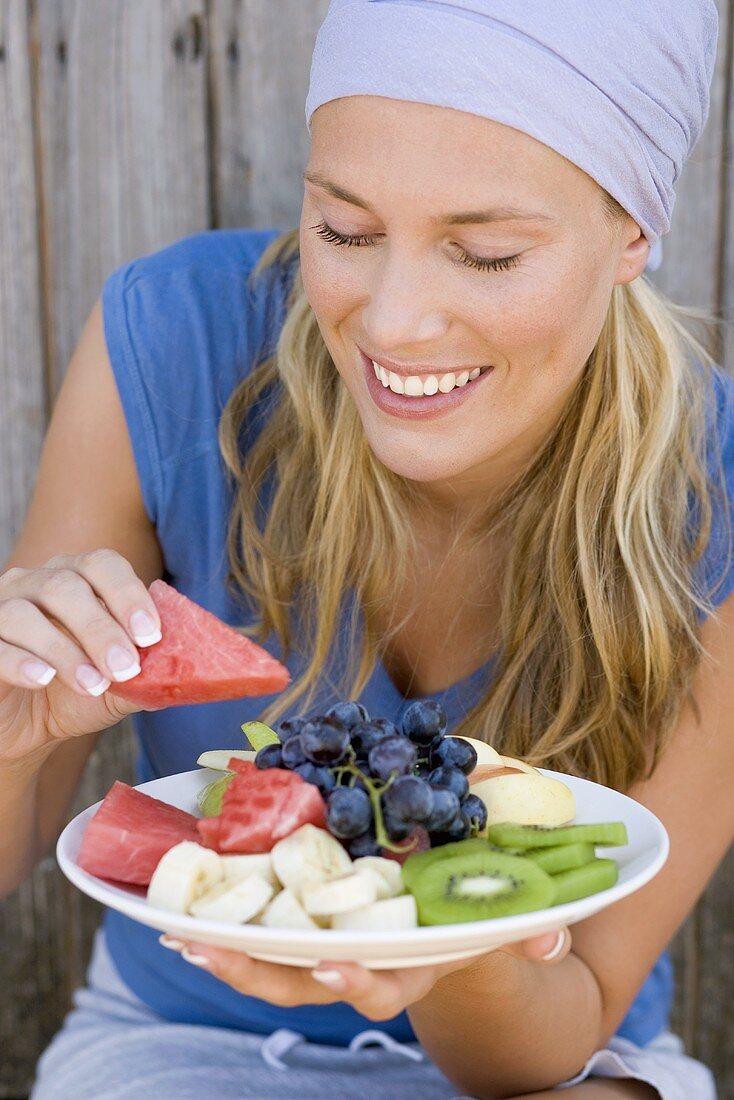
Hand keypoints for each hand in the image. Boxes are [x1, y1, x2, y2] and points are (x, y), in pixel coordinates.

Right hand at [0, 550, 161, 763]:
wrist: (27, 730)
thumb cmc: (75, 695)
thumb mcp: (119, 686)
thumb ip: (151, 675)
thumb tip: (196, 674)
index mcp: (76, 577)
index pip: (103, 565)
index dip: (128, 595)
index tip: (150, 635)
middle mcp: (34, 583)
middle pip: (66, 586)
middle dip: (101, 628)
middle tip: (126, 667)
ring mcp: (0, 610)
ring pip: (26, 613)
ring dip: (65, 649)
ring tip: (93, 683)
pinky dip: (20, 661)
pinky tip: (43, 680)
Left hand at [160, 926, 571, 1021]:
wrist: (436, 904)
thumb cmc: (463, 906)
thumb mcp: (493, 909)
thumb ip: (522, 925)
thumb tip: (552, 936)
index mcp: (405, 964)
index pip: (381, 987)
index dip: (357, 982)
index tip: (332, 966)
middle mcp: (356, 964)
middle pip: (302, 984)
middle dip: (256, 972)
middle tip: (211, 948)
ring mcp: (322, 947)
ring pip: (268, 965)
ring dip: (224, 951)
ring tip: (180, 933)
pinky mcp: (298, 922)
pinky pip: (255, 930)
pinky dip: (219, 923)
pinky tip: (178, 911)